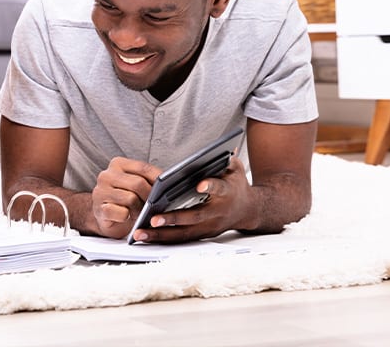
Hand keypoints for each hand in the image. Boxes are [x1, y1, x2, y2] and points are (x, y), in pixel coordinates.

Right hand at [91, 157, 161, 238]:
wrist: (105, 216)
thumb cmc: (124, 199)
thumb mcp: (135, 186)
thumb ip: (147, 181)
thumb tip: (167, 185)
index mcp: (117, 164)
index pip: (143, 167)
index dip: (158, 178)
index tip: (168, 188)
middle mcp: (107, 175)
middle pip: (138, 183)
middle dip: (150, 197)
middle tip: (155, 205)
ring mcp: (100, 192)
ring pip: (131, 199)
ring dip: (140, 209)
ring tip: (141, 213)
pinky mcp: (99, 209)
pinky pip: (121, 213)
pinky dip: (128, 217)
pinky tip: (127, 217)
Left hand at [130, 157, 251, 243]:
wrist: (249, 210)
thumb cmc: (236, 184)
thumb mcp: (235, 168)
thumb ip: (226, 159)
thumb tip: (219, 150)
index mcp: (227, 193)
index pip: (219, 189)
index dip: (211, 187)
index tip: (199, 185)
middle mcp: (218, 213)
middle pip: (194, 217)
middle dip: (173, 219)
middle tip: (153, 218)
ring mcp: (210, 227)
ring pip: (184, 234)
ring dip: (162, 235)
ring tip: (140, 233)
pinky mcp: (202, 235)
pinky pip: (181, 239)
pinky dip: (163, 239)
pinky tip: (145, 237)